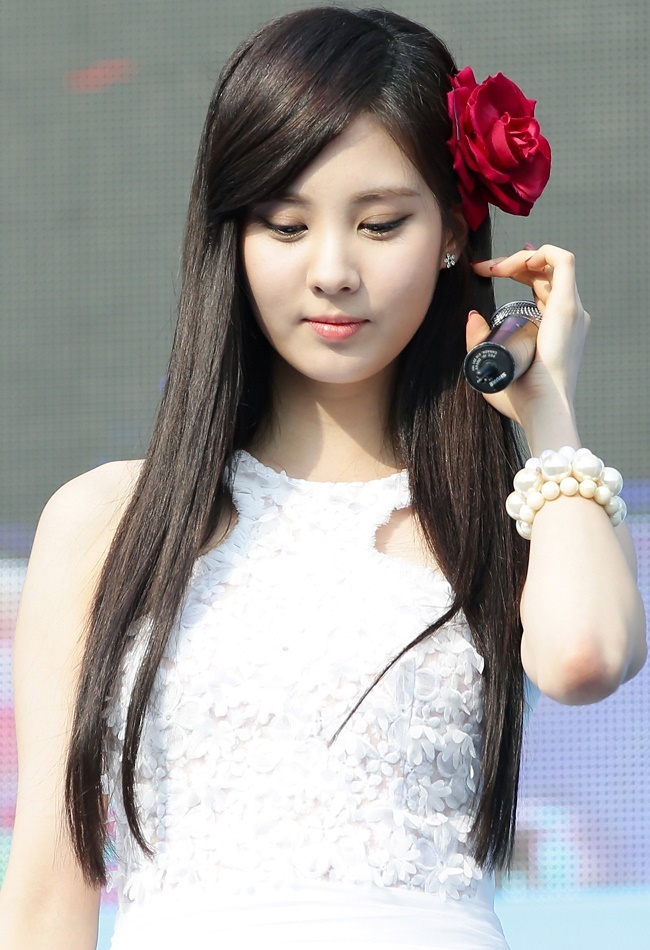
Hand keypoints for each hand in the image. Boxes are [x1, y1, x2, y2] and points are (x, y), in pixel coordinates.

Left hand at [468, 245, 589, 435]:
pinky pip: (564, 261)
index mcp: (554, 328)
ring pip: (553, 264)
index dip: (514, 272)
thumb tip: (473, 316)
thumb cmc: (521, 399)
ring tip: (495, 268)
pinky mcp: (568, 306)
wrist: (540, 410)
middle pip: (543, 273)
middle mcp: (567, 316)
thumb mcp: (492, 364)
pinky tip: (518, 261)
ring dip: (521, 257)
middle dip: (512, 263)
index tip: (484, 273)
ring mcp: (571, 310)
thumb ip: (480, 342)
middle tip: (484, 268)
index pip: (538, 286)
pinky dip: (542, 252)